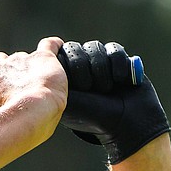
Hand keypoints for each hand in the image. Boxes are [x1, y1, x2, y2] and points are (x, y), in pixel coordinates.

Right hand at [0, 37, 67, 126]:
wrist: (30, 117)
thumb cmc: (10, 126)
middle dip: (8, 72)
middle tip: (19, 89)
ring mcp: (18, 60)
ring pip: (23, 58)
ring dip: (29, 68)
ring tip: (39, 85)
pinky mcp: (42, 57)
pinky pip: (49, 45)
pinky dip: (53, 47)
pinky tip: (57, 51)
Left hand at [58, 40, 170, 163]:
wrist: (126, 123)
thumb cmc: (91, 115)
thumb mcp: (66, 99)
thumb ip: (52, 80)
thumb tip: (45, 57)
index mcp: (61, 77)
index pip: (58, 55)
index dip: (70, 67)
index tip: (78, 87)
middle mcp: (77, 68)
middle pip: (76, 49)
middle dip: (86, 70)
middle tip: (91, 89)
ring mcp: (97, 63)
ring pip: (94, 47)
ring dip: (102, 70)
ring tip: (106, 89)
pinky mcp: (117, 60)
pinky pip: (114, 50)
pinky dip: (118, 66)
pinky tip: (121, 81)